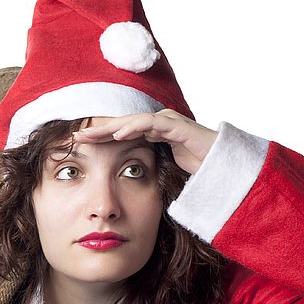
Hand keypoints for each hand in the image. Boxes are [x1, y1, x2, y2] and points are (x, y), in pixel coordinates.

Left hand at [71, 109, 216, 174]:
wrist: (228, 172)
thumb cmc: (199, 173)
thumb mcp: (165, 174)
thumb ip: (149, 171)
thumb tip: (128, 182)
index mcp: (155, 135)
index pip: (122, 134)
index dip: (100, 139)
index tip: (78, 146)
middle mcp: (160, 125)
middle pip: (122, 124)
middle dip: (98, 131)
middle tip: (75, 137)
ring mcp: (170, 124)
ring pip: (133, 121)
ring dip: (110, 128)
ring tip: (90, 136)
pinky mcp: (180, 127)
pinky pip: (153, 124)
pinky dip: (134, 127)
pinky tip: (118, 134)